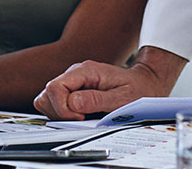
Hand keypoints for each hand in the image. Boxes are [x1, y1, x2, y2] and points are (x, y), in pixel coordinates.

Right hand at [34, 47, 184, 119]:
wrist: (145, 82)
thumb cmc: (137, 89)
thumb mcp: (122, 97)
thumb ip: (97, 100)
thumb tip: (73, 103)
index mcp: (86, 71)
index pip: (55, 87)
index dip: (62, 108)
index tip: (80, 118)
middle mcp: (75, 74)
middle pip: (47, 95)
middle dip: (60, 112)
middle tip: (83, 119)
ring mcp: (72, 82)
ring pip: (47, 100)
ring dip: (60, 114)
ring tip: (83, 117)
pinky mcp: (72, 91)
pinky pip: (55, 104)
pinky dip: (63, 114)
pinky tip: (81, 115)